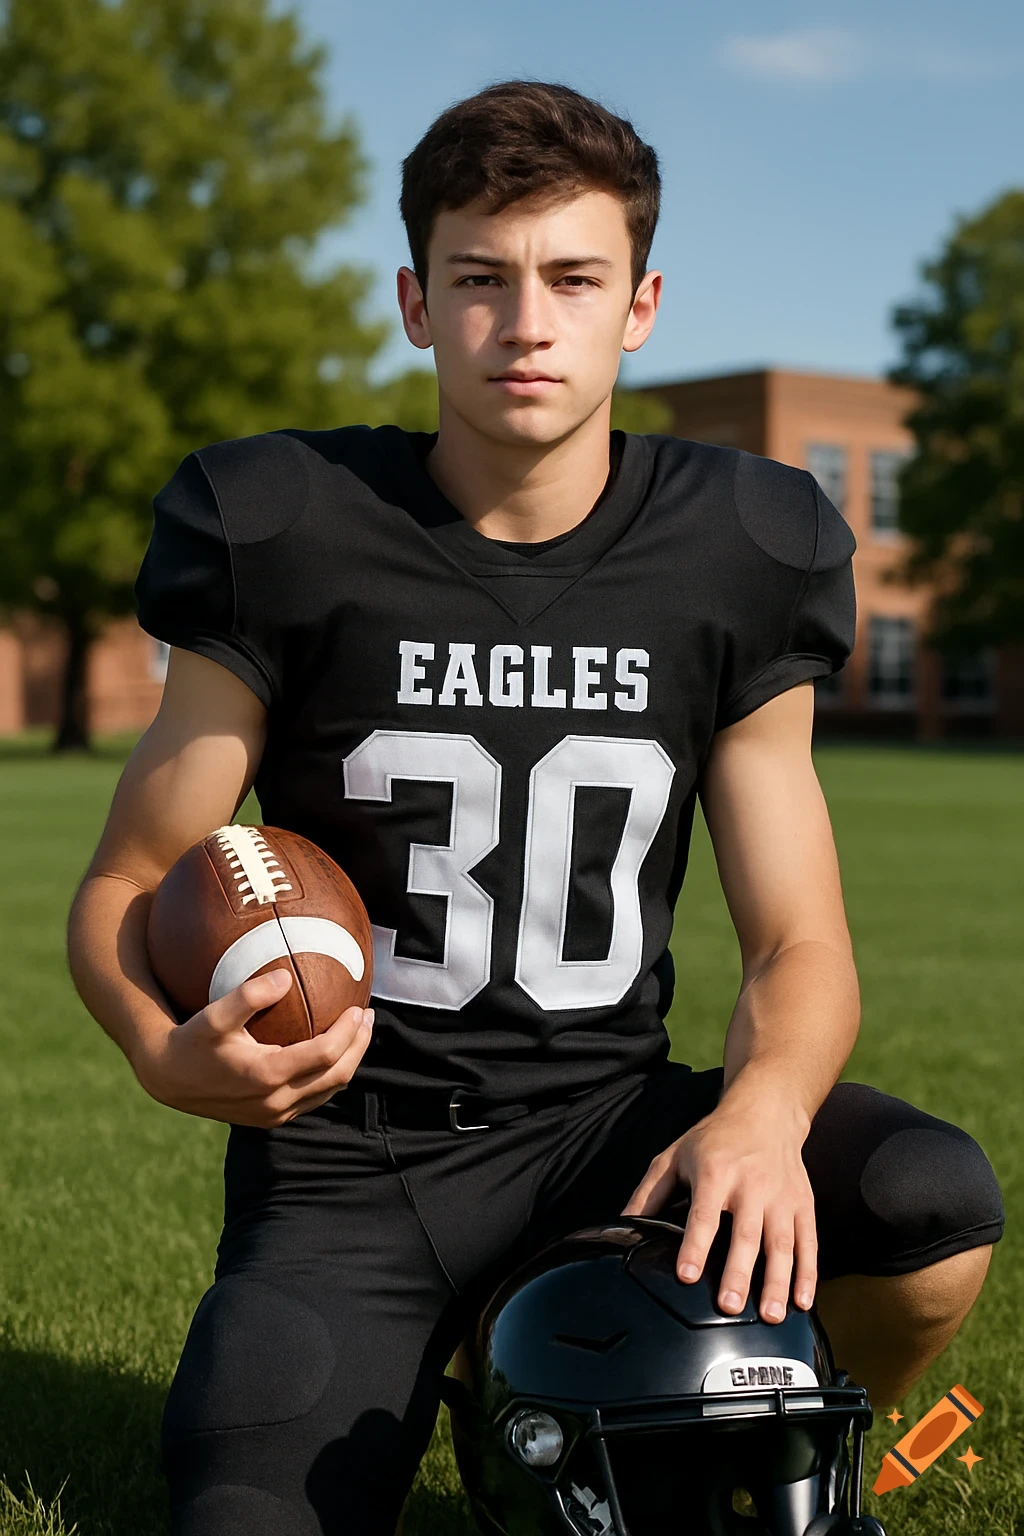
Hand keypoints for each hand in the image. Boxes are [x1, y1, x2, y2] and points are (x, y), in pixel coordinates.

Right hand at [132, 969, 373, 1127]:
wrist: (169, 1079)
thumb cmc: (192, 1039)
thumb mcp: (214, 1014)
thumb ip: (249, 995)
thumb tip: (286, 976)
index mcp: (266, 1075)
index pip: (325, 1054)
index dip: (348, 1033)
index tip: (359, 1008)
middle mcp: (275, 1101)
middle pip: (336, 1076)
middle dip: (358, 1046)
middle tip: (368, 1017)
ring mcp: (274, 1114)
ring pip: (328, 1091)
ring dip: (349, 1062)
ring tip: (358, 1032)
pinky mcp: (271, 1119)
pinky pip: (313, 1099)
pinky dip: (330, 1075)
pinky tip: (332, 1051)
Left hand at [621, 1099, 817, 1323]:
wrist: (765, 1113)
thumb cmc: (714, 1139)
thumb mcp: (674, 1156)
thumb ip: (649, 1192)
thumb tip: (623, 1225)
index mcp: (714, 1172)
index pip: (703, 1214)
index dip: (695, 1246)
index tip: (686, 1275)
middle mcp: (750, 1185)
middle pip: (746, 1234)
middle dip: (738, 1273)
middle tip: (730, 1306)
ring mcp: (781, 1196)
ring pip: (781, 1243)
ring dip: (778, 1281)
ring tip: (771, 1315)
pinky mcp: (802, 1204)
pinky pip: (808, 1242)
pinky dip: (808, 1274)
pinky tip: (802, 1302)